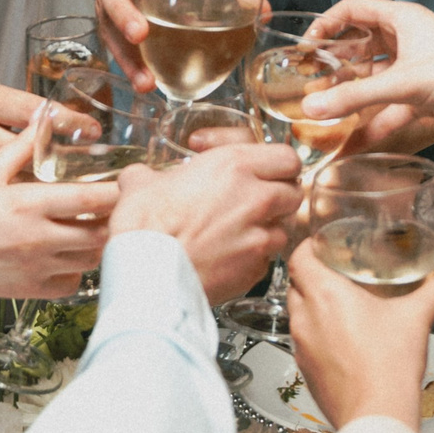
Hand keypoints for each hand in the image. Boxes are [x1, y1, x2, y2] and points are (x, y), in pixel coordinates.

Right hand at [0, 132, 113, 300]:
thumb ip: (19, 148)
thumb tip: (42, 120)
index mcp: (31, 204)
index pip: (92, 198)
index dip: (117, 191)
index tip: (126, 182)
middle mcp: (40, 239)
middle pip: (102, 232)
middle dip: (116, 219)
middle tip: (122, 206)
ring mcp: (38, 268)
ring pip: (92, 260)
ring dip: (102, 243)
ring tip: (101, 226)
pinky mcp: (31, 290)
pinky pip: (72, 284)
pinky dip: (80, 270)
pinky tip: (73, 254)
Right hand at [113, 145, 301, 302]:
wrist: (146, 276)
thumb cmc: (146, 228)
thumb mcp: (140, 185)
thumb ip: (149, 176)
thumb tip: (139, 177)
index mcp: (233, 166)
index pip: (286, 157)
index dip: (279, 164)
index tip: (269, 170)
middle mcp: (255, 198)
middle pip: (294, 191)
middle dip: (280, 196)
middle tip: (259, 200)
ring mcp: (259, 236)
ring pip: (284, 227)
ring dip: (269, 228)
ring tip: (243, 232)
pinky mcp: (255, 269)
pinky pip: (267, 259)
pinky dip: (255, 258)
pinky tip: (232, 257)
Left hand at [286, 240, 433, 428]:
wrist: (377, 413)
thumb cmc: (387, 366)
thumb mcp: (417, 318)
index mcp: (325, 294)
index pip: (298, 257)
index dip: (308, 247)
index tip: (322, 246)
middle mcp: (305, 318)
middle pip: (295, 284)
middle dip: (312, 276)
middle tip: (336, 274)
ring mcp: (301, 347)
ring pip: (298, 315)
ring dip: (314, 308)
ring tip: (341, 308)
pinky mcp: (306, 371)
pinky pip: (304, 344)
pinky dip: (318, 337)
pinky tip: (344, 342)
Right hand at [302, 0, 433, 143]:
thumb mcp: (404, 85)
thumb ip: (355, 97)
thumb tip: (310, 107)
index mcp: (403, 18)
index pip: (354, 8)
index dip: (327, 22)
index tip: (306, 46)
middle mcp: (408, 39)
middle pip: (361, 46)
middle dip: (336, 65)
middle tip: (309, 84)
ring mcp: (416, 68)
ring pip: (374, 79)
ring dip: (352, 96)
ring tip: (323, 115)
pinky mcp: (424, 96)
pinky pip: (389, 106)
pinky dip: (372, 122)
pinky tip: (352, 142)